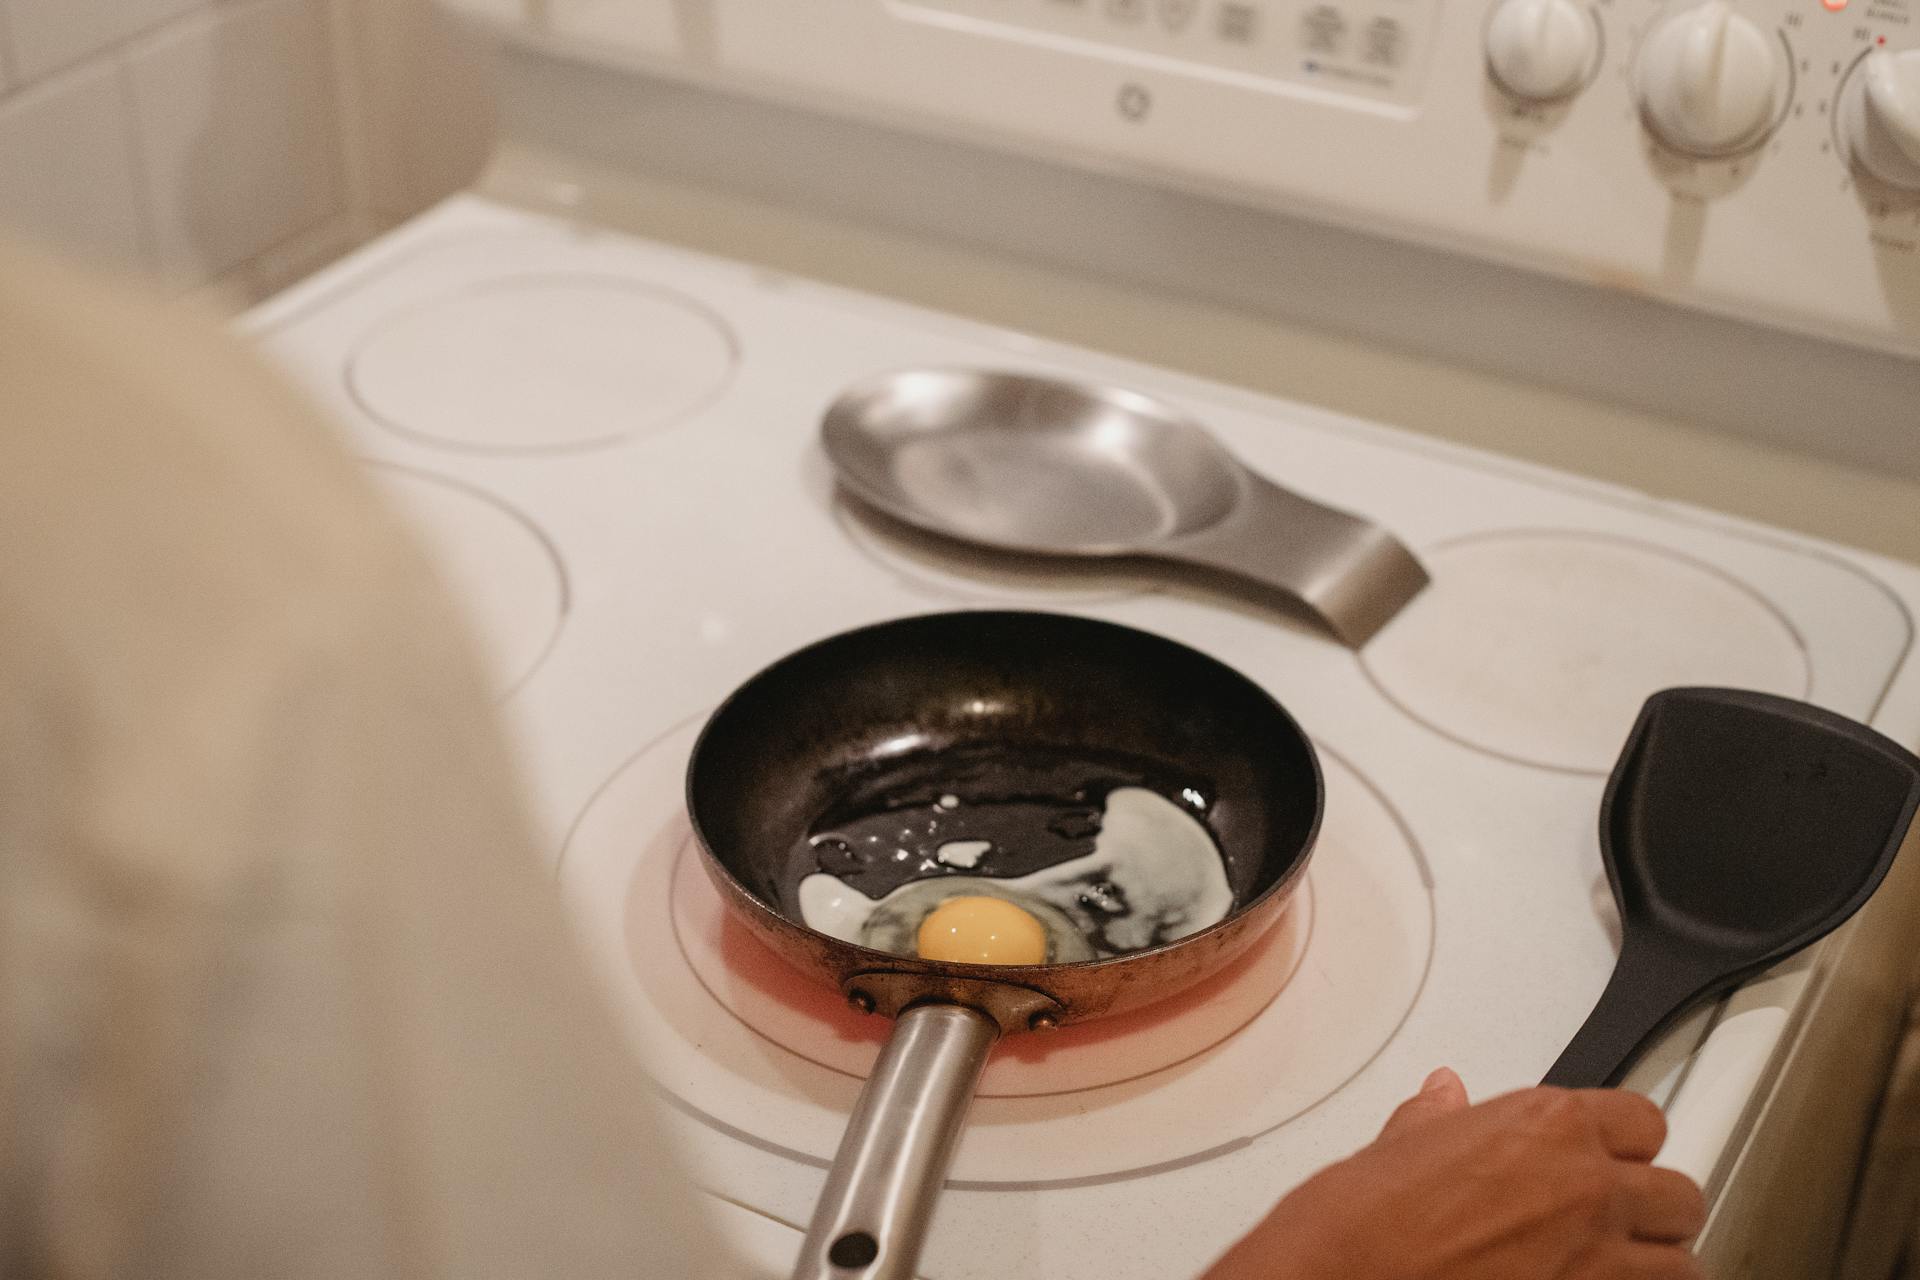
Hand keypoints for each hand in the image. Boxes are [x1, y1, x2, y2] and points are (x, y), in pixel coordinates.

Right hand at [1202, 1069, 1706, 1279]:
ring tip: (1616, 1267)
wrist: (1343, 1278)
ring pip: (1681, 1264)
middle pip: (1680, 1195)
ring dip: (1654, 1265)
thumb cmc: (1360, 1222)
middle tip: (1618, 1218)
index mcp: (1547, 1125)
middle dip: (1654, 1208)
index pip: (1645, 1121)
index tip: (1611, 1156)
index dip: (1626, 1143)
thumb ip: (1440, 1122)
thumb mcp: (1396, 1149)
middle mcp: (1587, 1187)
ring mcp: (1598, 1260)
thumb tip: (1444, 1099)